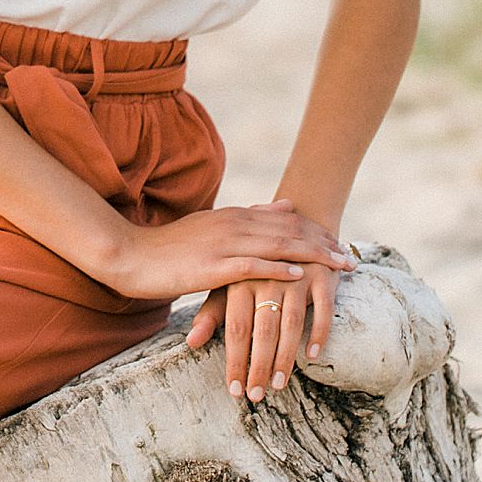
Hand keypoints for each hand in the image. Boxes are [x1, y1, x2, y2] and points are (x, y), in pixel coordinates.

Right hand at [105, 196, 356, 303]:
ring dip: (312, 256)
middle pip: (288, 232)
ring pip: (277, 246)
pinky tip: (298, 275)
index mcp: (231, 216)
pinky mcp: (211, 265)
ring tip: (339, 266)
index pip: (283, 221)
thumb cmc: (168, 248)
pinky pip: (251, 266)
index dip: (314, 232)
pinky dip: (277, 268)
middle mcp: (232, 225)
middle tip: (351, 259)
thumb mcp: (210, 227)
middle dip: (323, 245)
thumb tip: (283, 207)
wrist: (130, 254)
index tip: (339, 244)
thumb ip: (245, 219)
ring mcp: (222, 244)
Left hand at [183, 258, 344, 399]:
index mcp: (242, 279)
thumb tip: (191, 342)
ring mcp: (297, 276)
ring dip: (286, 357)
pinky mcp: (323, 276)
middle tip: (256, 396)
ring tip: (279, 385)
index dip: (235, 359)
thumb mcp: (231, 283)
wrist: (294, 225)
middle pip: (263, 329)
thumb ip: (213, 312)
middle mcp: (268, 277)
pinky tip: (312, 356)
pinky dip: (318, 333)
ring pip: (292, 323)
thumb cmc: (256, 265)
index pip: (236, 326)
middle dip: (259, 366)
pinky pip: (323, 309)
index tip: (234, 390)